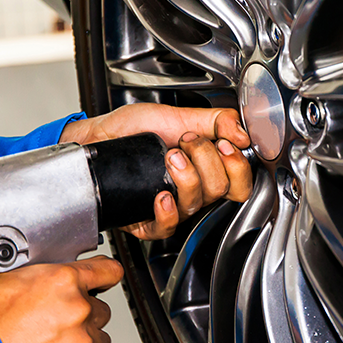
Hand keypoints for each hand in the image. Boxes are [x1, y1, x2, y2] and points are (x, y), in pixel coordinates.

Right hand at [0, 256, 121, 342]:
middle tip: (56, 327)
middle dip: (83, 318)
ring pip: (100, 341)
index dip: (105, 277)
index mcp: (64, 281)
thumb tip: (53, 274)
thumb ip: (42, 274)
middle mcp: (79, 309)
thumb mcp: (8, 280)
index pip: (107, 271)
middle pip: (100, 311)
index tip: (104, 282)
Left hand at [59, 103, 252, 239]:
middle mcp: (193, 190)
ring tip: (168, 156)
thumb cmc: (134, 129)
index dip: (236, 167)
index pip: (240, 184)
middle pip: (220, 190)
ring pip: (196, 204)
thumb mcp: (179, 115)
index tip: (223, 144)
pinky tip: (159, 195)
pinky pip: (168, 227)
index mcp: (207, 169)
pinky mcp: (149, 221)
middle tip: (186, 142)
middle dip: (205, 160)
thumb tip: (243, 135)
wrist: (99, 138)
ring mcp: (173, 206)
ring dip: (185, 176)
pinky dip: (166, 211)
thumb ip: (217, 120)